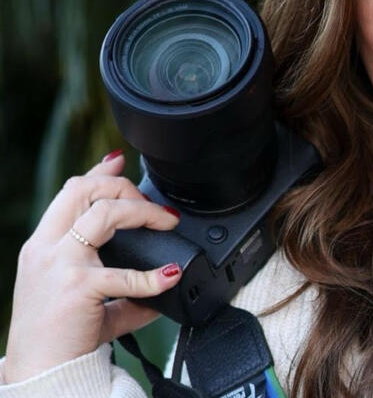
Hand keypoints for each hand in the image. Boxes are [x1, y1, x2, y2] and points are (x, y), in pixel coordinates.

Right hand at [4, 151, 182, 382]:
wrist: (39, 375)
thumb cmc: (58, 337)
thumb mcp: (86, 299)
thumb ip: (123, 285)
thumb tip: (166, 278)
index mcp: (44, 246)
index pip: (69, 193)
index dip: (98, 172)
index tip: (120, 160)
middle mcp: (47, 249)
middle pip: (83, 190)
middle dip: (123, 186)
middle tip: (152, 206)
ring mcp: (61, 266)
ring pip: (104, 214)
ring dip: (143, 212)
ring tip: (167, 222)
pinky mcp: (79, 288)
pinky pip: (124, 274)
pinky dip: (153, 275)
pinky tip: (169, 276)